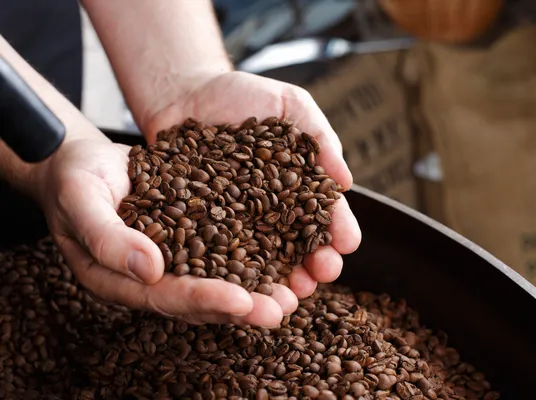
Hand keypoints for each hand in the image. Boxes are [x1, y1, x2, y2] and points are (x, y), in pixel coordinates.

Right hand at [37, 135, 286, 326]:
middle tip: (281, 310)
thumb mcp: (81, 200)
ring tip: (293, 291)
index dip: (205, 299)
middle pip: (199, 298)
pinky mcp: (188, 237)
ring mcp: (171, 259)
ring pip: (216, 279)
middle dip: (242, 306)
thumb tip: (148, 269)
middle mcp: (149, 276)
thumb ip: (107, 236)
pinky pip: (222, 250)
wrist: (78, 161)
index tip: (242, 301)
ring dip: (255, 287)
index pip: (166, 296)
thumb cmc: (74, 179)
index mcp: (119, 279)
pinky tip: (282, 253)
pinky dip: (251, 255)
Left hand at [141, 71, 361, 319]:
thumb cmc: (241, 95)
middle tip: (324, 274)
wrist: (184, 93)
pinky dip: (232, 272)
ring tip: (290, 293)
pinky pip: (218, 252)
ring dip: (280, 278)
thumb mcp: (289, 103)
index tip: (347, 243)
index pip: (325, 211)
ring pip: (264, 257)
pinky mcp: (204, 225)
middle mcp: (272, 209)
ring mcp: (238, 220)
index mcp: (299, 183)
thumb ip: (319, 135)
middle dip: (316, 261)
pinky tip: (241, 287)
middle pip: (299, 243)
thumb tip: (346, 180)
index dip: (339, 228)